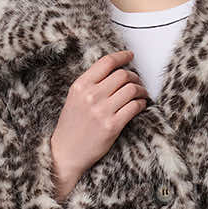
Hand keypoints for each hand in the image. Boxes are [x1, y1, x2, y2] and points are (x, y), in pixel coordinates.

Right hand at [50, 49, 149, 198]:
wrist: (66, 153)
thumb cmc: (71, 126)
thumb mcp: (74, 98)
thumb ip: (91, 84)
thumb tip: (115, 72)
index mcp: (80, 85)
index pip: (106, 62)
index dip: (122, 57)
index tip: (130, 56)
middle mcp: (91, 96)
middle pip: (122, 75)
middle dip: (134, 77)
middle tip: (137, 82)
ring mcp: (102, 111)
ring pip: (131, 90)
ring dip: (141, 90)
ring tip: (141, 94)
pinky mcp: (112, 126)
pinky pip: (134, 107)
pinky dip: (141, 104)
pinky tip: (140, 105)